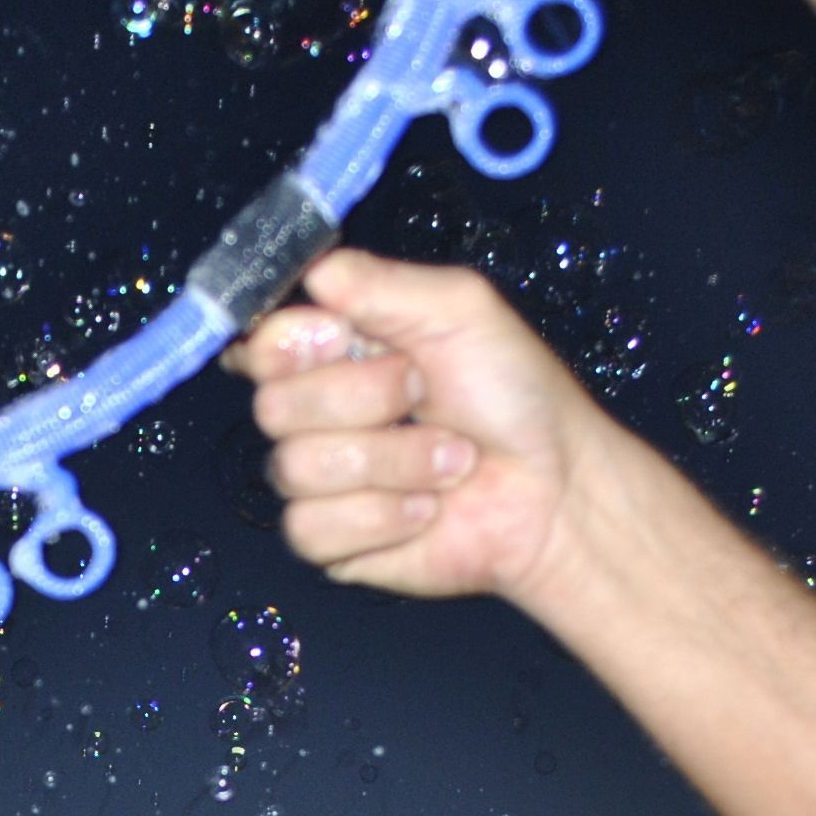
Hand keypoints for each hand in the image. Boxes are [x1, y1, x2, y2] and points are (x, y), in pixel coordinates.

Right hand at [230, 251, 610, 603]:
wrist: (554, 488)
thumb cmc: (512, 393)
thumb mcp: (459, 310)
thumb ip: (382, 284)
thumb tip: (313, 271)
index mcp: (332, 352)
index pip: (261, 344)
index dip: (291, 346)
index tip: (344, 340)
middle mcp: (313, 414)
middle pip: (275, 407)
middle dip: (366, 400)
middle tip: (426, 397)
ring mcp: (317, 482)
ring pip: (298, 470)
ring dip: (393, 463)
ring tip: (451, 461)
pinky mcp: (329, 543)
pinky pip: (312, 529)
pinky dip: (383, 517)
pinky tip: (427, 510)